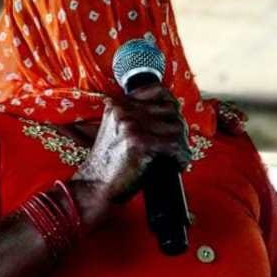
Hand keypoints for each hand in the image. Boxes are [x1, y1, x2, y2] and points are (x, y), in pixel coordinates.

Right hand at [71, 86, 188, 226]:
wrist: (94, 186)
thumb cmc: (108, 164)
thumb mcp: (115, 132)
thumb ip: (133, 119)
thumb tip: (169, 115)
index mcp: (117, 106)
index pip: (158, 91)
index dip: (171, 104)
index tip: (174, 119)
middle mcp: (124, 111)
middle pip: (171, 108)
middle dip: (178, 127)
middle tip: (177, 143)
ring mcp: (131, 125)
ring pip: (176, 125)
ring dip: (181, 142)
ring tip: (177, 155)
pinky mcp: (140, 142)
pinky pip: (174, 144)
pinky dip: (180, 156)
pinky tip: (177, 164)